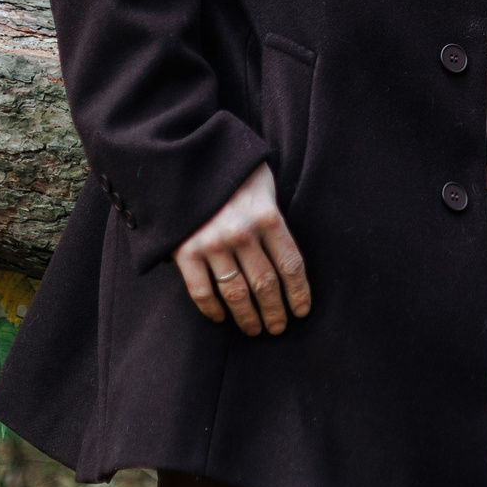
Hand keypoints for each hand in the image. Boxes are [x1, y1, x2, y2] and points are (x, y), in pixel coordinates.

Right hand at [174, 164, 308, 335]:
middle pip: (265, 285)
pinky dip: (212, 310)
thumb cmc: (231, 171)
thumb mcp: (263, 185)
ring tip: (254, 330)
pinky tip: (221, 319)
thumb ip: (273, 218)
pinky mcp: (185, 251)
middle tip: (279, 328)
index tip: (302, 311)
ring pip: (235, 294)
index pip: (291, 266)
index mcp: (268, 217)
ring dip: (247, 317)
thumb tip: (283, 255)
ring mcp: (212, 244)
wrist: (184, 156)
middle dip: (275, 311)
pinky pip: (201, 291)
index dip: (299, 293)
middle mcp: (243, 234)